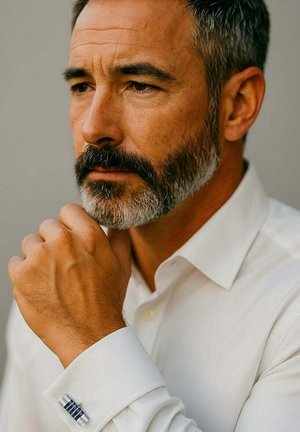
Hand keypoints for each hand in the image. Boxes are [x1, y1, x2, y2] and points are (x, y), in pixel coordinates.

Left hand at [8, 204, 130, 366]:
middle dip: (53, 242)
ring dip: (38, 257)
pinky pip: (16, 262)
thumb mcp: (122, 265)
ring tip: (52, 279)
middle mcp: (63, 241)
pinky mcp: (21, 274)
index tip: (70, 240)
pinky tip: (40, 287)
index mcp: (88, 235)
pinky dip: (24, 274)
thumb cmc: (106, 300)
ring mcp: (40, 257)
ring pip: (30, 243)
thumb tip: (116, 223)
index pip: (68, 211)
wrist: (88, 335)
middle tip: (63, 265)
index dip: (70, 225)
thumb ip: (118, 237)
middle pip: (47, 226)